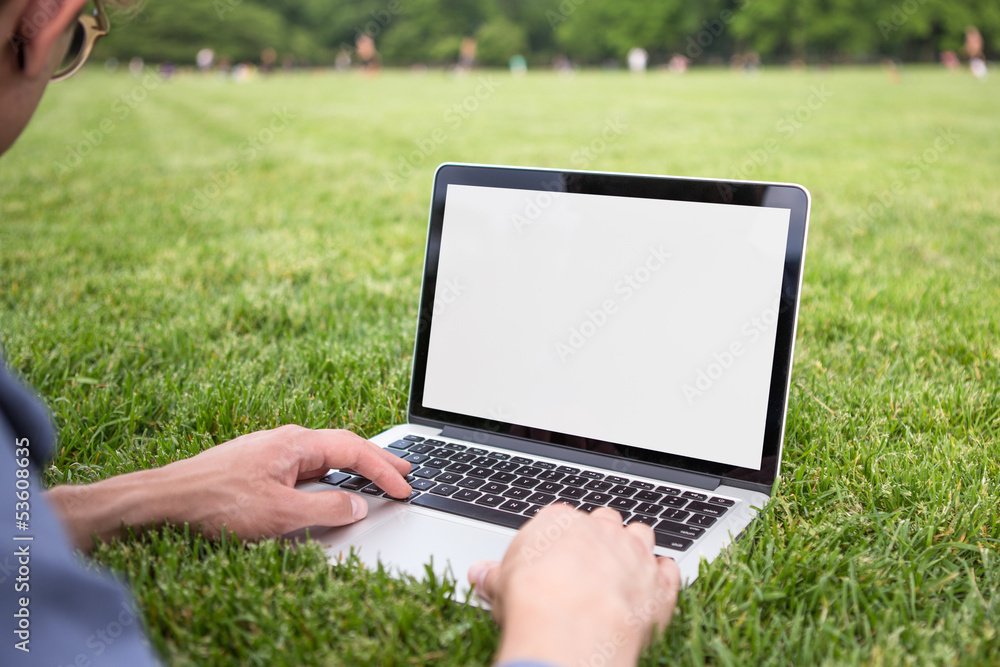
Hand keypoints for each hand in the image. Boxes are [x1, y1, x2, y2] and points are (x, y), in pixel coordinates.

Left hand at [47, 425, 410, 550]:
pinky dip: (330, 471)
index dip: (383, 469)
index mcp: (296, 443)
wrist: (164, 498)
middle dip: (376, 459)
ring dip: (353, 464)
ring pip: (323, 453)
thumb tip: (358, 506)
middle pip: (342, 445)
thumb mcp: (280, 513)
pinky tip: (329, 482)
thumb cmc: (216, 501)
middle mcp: (286, 439)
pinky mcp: (257, 464)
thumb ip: (326, 510)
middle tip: (405, 470)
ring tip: (374, 475)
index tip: (404, 487)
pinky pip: (306, 463)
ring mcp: (270, 450)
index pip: (353, 450)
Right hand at [468, 505, 679, 666]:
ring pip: (641, 535)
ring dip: (635, 548)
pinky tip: (653, 586)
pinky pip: (669, 570)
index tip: (556, 555)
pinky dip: (663, 576)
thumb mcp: (500, 586)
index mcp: (560, 522)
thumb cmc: (533, 603)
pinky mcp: (659, 583)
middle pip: (605, 521)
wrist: (571, 629)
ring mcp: (634, 554)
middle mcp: (600, 530)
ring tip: (624, 568)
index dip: (561, 539)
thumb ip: (494, 576)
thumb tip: (479, 574)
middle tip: (589, 562)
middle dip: (601, 537)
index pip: (563, 520)